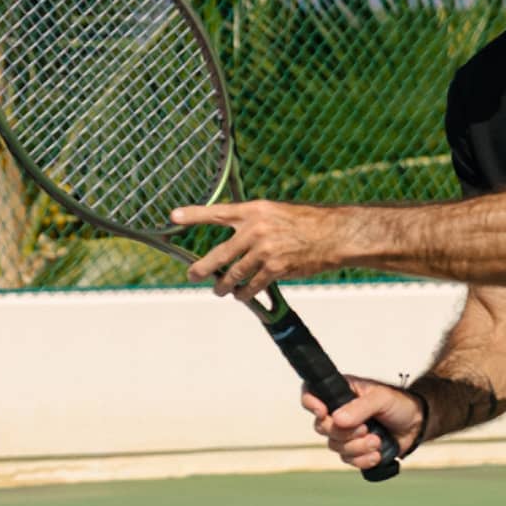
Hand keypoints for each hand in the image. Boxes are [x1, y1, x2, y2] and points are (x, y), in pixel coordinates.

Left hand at [170, 200, 342, 296]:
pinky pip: (252, 285)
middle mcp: (255, 229)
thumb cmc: (305, 223)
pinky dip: (245, 293)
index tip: (173, 217)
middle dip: (202, 268)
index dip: (193, 214)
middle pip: (219, 253)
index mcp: (253, 211)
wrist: (333, 234)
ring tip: (219, 290)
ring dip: (224, 286)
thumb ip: (252, 223)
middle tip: (192, 275)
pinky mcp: (275, 268)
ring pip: (234, 275)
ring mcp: (265, 250)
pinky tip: (241, 295)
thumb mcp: (275, 212)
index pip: (217, 212)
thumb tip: (234, 241)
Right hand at [302, 376, 425, 471]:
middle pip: (321, 426)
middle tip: (366, 428)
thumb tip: (337, 419)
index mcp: (340, 392)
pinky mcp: (354, 449)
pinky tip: (377, 453)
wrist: (416, 425)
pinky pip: (347, 459)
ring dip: (357, 447)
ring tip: (377, 440)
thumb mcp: (381, 398)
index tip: (323, 412)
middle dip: (344, 432)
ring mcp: (345, 432)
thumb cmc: (399, 404)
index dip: (310, 403)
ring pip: (335, 446)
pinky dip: (362, 459)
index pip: (311, 393)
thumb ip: (360, 407)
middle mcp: (338, 412)